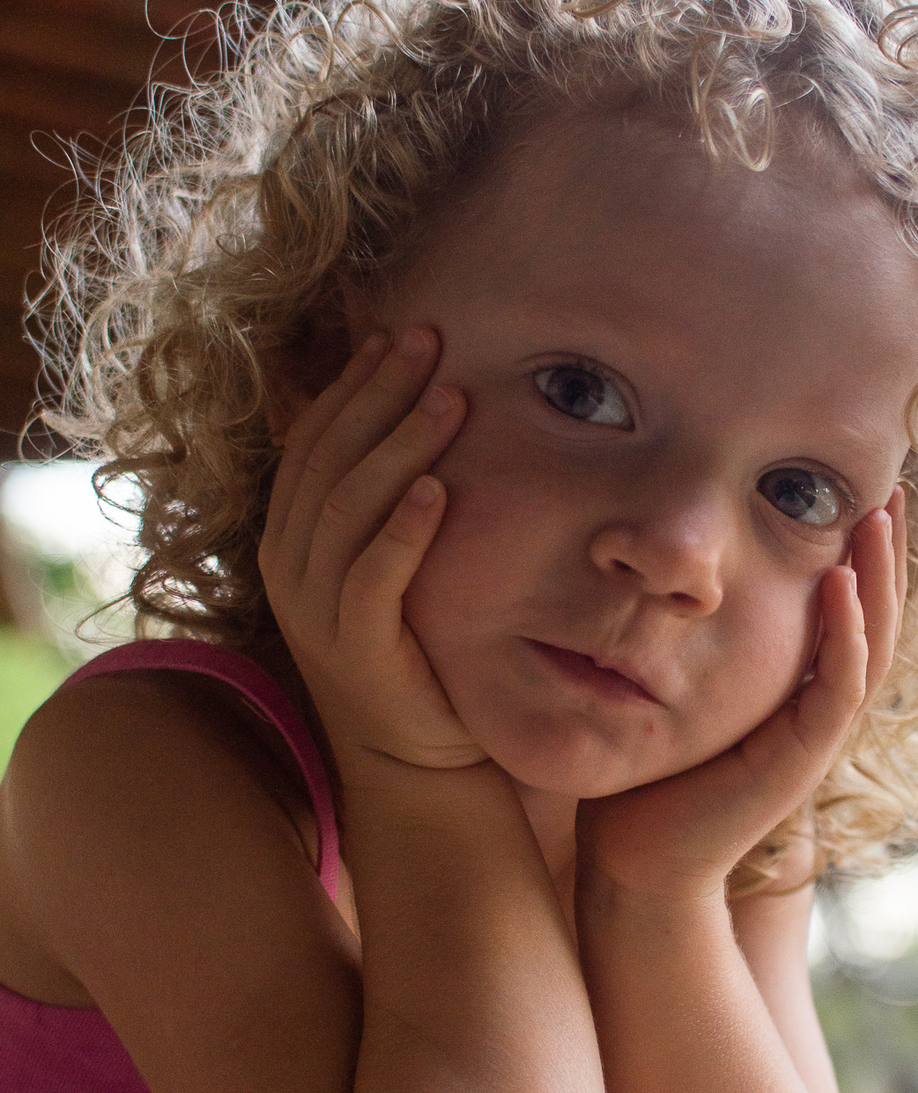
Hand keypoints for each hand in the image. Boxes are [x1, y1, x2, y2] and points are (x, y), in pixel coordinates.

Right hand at [259, 330, 487, 772]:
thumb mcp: (389, 564)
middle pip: (329, 459)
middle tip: (431, 343)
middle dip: (380, 394)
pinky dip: (404, 529)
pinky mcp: (354, 647)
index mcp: (290, 537)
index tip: (398, 336)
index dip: (352, 384)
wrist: (415, 756)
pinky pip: (373, 576)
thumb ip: (387, 502)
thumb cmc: (414, 647)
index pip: (312, 441)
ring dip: (401, 445)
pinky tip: (440, 490)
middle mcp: (291, 566)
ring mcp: (314, 608)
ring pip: (348, 507)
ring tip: (451, 400)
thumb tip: (422, 414)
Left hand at [575, 490, 906, 903]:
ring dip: (878, 580)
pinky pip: (838, 688)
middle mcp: (814, 711)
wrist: (636, 864)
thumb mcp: (667, 693)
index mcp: (791, 693)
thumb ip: (680, 643)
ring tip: (876, 517)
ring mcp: (814, 738)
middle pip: (873, 619)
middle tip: (888, 487)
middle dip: (882, 553)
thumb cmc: (643, 781)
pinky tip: (840, 584)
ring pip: (871, 646)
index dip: (856, 556)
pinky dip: (847, 635)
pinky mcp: (801, 761)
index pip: (843, 613)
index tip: (854, 493)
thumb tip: (652, 576)